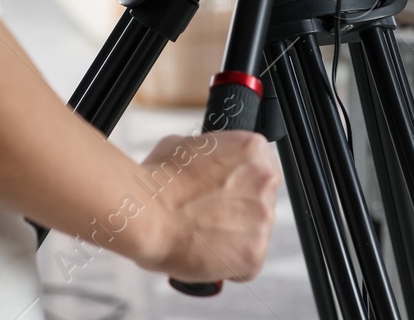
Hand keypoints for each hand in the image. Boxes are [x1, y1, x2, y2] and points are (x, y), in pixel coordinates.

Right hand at [124, 131, 281, 283]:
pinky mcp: (254, 252)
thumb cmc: (159, 181)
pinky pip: (248, 266)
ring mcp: (263, 218)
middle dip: (240, 213)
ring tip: (203, 238)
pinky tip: (207, 256)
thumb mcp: (184, 146)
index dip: (241, 186)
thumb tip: (203, 162)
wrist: (147, 214)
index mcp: (253, 150)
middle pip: (262, 203)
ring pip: (256, 235)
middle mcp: (265, 181)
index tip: (227, 195)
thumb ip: (209, 154)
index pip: (261, 170)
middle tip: (211, 218)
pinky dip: (229, 266)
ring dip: (234, 239)